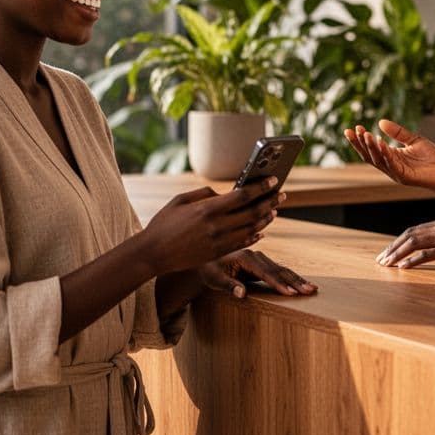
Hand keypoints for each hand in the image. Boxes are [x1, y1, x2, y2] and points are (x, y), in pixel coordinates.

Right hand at [141, 178, 284, 275]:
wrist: (152, 254)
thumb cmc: (164, 223)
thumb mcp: (180, 200)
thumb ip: (204, 194)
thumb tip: (223, 193)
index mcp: (207, 209)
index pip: (243, 196)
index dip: (261, 187)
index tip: (273, 180)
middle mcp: (217, 226)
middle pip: (252, 212)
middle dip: (270, 202)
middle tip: (281, 194)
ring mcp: (218, 242)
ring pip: (251, 229)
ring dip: (265, 219)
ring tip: (274, 210)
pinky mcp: (217, 254)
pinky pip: (242, 243)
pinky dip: (255, 235)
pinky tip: (262, 229)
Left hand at [199, 249, 318, 297]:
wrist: (206, 259)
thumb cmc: (209, 270)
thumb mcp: (214, 279)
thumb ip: (229, 286)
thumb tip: (241, 294)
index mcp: (246, 258)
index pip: (266, 273)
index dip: (279, 284)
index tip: (291, 293)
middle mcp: (256, 255)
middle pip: (279, 270)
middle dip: (295, 281)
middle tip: (310, 291)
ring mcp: (260, 258)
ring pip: (282, 269)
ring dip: (297, 279)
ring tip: (312, 289)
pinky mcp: (262, 263)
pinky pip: (279, 271)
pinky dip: (291, 278)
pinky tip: (302, 284)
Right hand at [344, 119, 434, 194]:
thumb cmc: (431, 158)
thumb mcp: (414, 140)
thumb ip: (399, 133)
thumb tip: (380, 122)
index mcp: (391, 157)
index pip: (371, 149)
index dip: (361, 140)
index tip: (353, 128)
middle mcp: (390, 166)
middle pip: (369, 155)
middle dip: (360, 144)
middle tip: (352, 131)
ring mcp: (396, 173)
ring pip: (378, 160)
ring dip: (371, 147)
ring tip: (365, 134)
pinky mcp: (405, 177)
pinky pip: (392, 165)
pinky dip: (385, 154)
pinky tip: (380, 143)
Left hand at [376, 218, 434, 268]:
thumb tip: (428, 252)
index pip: (412, 231)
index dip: (397, 242)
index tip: (386, 252)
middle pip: (409, 236)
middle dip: (392, 248)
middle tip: (380, 259)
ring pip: (414, 243)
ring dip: (397, 254)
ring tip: (387, 264)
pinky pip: (427, 255)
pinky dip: (412, 260)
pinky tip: (403, 267)